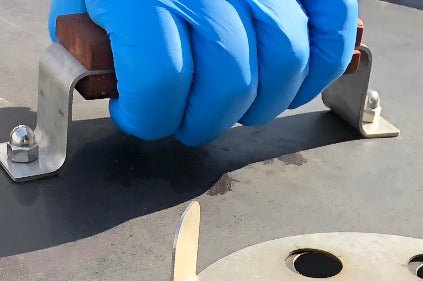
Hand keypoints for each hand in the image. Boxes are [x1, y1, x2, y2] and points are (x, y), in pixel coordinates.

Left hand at [49, 0, 357, 145]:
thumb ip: (90, 31)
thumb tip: (109, 77)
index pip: (161, 79)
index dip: (150, 115)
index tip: (141, 114)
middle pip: (231, 78)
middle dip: (207, 117)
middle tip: (190, 117)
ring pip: (287, 58)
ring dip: (263, 99)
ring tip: (239, 100)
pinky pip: (332, 21)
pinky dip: (322, 61)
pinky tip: (293, 79)